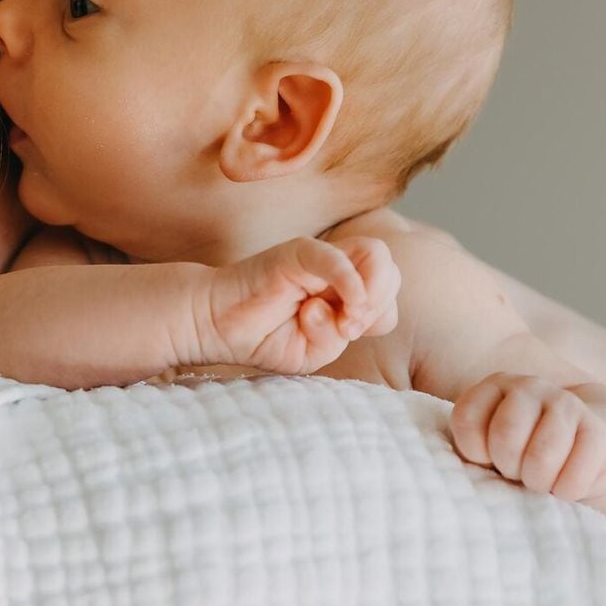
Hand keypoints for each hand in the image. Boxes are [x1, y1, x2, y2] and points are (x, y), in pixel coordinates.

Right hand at [201, 235, 399, 374]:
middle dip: (379, 306)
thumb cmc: (262, 338)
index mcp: (343, 289)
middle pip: (390, 271)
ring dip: (370, 293)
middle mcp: (336, 267)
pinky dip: (348, 283)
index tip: (347, 335)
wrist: (215, 326)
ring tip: (344, 320)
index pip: (388, 293)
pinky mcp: (296, 252)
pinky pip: (335, 258)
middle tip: (347, 330)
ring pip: (376, 254)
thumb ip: (338, 335)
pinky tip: (331, 309)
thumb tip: (346, 313)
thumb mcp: (312, 352)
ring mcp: (318, 256)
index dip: (379, 316)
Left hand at [450, 375, 605, 502]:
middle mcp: (529, 387)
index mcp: (494, 386)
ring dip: (537, 481)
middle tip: (515, 472)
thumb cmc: (518, 455)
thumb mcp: (486, 447)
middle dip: (507, 466)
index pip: (467, 419)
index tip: (486, 459)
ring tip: (538, 480)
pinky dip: (565, 491)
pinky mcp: (599, 431)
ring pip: (541, 456)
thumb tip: (475, 466)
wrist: (579, 454)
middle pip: (505, 435)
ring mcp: (567, 403)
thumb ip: (471, 448)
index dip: (474, 452)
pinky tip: (564, 486)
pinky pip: (574, 475)